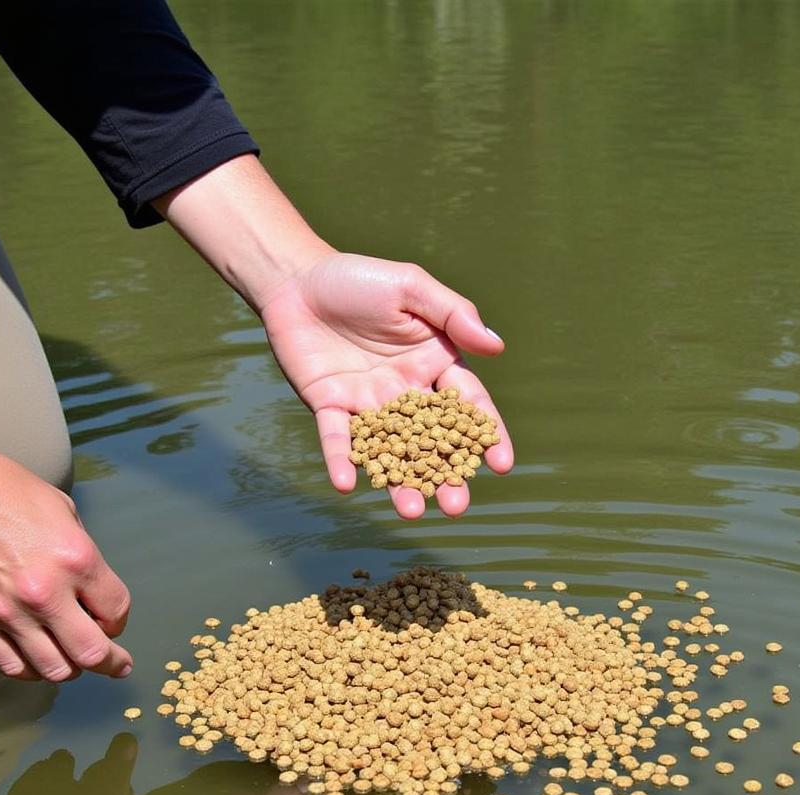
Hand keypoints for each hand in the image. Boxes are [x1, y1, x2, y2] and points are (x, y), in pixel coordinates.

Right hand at [0, 429, 131, 680]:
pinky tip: (40, 661)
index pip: (116, 610)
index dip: (119, 619)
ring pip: (53, 669)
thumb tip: (92, 588)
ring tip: (77, 662)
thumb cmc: (5, 489)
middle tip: (118, 665)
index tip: (114, 619)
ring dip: (72, 669)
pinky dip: (32, 669)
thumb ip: (83, 554)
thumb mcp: (64, 512)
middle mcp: (45, 592)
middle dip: (111, 662)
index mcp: (75, 559)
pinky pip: (11, 665)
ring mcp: (7, 612)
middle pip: (91, 652)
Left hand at [260, 252, 514, 518]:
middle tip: (456, 507)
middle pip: (431, 441)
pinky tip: (346, 483)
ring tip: (410, 511)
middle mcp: (405, 392)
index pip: (467, 405)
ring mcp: (367, 404)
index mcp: (434, 365)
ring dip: (399, 482)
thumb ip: (453, 315)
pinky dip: (341, 460)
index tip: (500, 464)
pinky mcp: (329, 406)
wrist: (298, 279)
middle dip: (445, 476)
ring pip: (389, 450)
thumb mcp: (412, 288)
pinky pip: (337, 438)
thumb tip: (497, 346)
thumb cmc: (361, 280)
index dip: (485, 434)